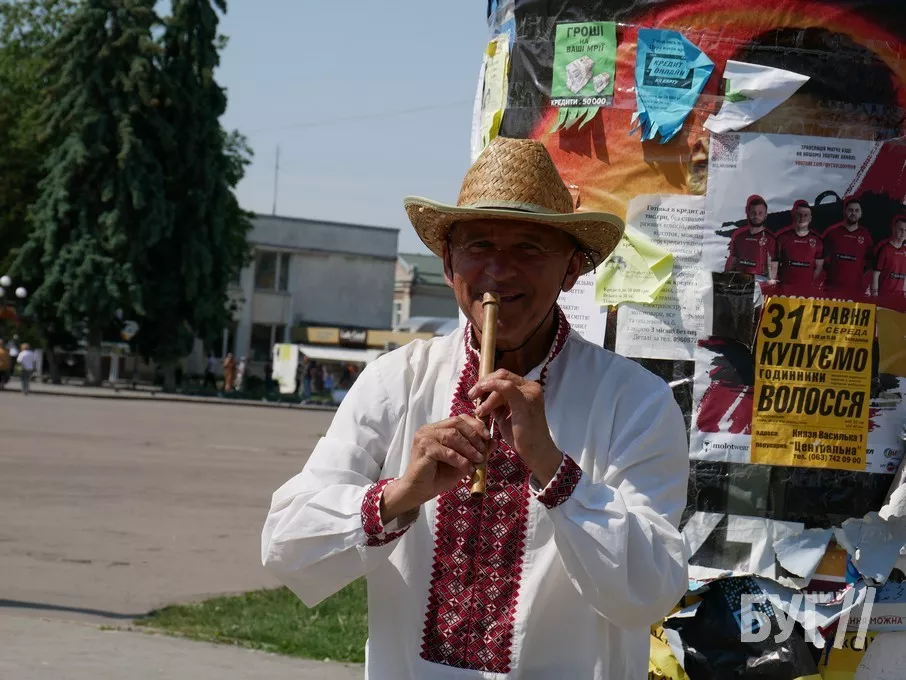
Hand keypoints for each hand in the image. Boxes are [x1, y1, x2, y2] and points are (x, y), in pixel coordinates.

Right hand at [382, 415, 490, 522]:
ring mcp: (424, 437)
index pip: (459, 418)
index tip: (487, 436)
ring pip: (453, 436)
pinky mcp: (424, 448)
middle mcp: (429, 429)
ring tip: (478, 460)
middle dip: (474, 436)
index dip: (475, 425)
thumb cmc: (438, 476)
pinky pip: (448, 452)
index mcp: (437, 429)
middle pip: (457, 424)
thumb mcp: (462, 462)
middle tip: (483, 451)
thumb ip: (475, 451)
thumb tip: (494, 442)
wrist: (418, 491)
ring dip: (469, 449)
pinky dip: (461, 460)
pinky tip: (467, 469)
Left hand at [468, 369, 562, 485]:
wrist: (535, 451)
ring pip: (501, 382)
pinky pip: (505, 387)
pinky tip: (482, 405)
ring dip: (485, 393)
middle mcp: (531, 387)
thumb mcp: (505, 415)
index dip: (487, 382)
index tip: (475, 393)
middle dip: (484, 383)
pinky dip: (491, 392)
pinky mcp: (526, 400)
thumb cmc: (521, 437)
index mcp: (527, 389)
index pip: (504, 377)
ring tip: (479, 411)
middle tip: (472, 395)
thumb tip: (480, 395)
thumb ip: (496, 403)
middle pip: (502, 375)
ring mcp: (530, 392)